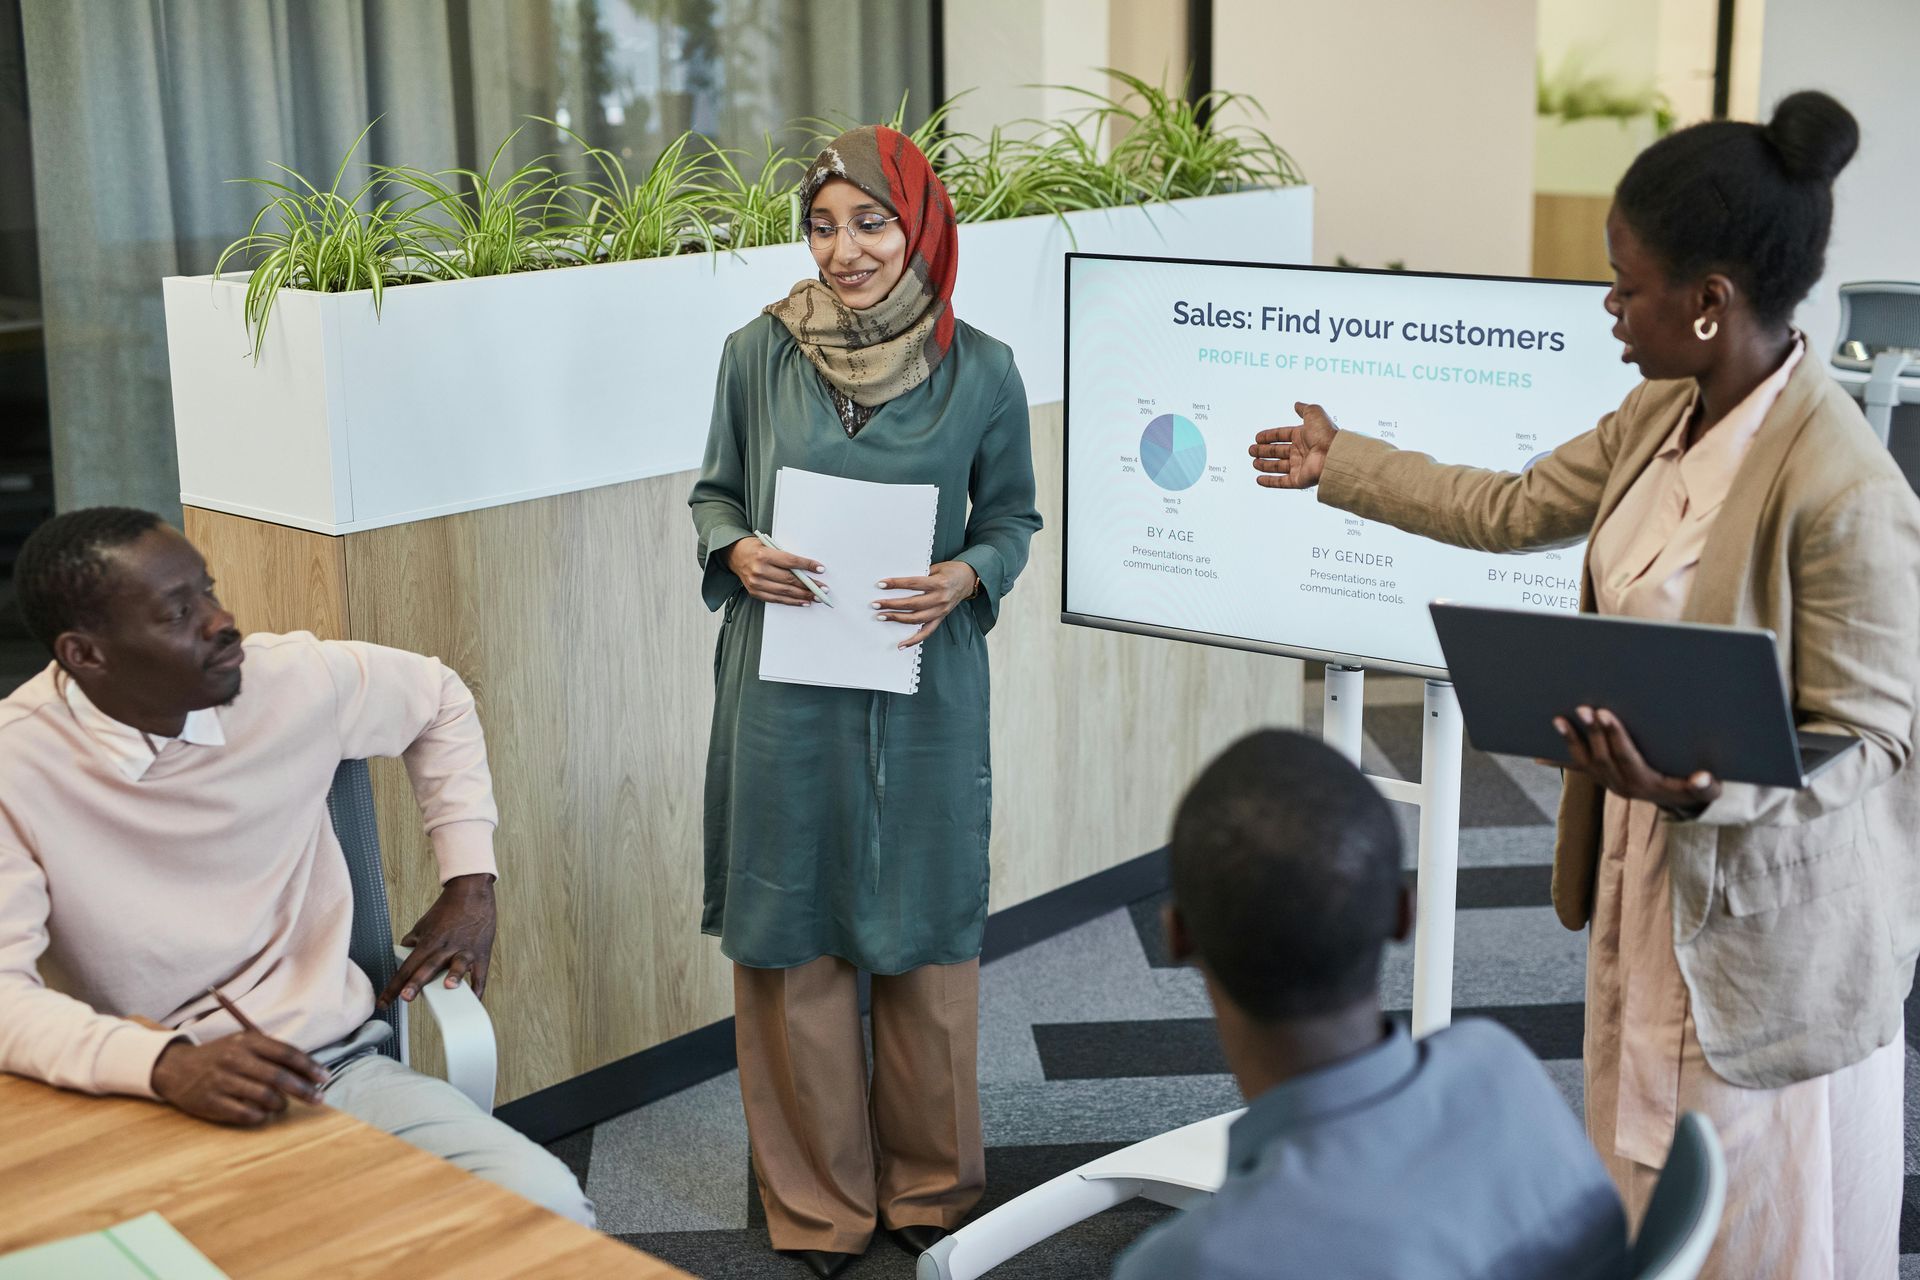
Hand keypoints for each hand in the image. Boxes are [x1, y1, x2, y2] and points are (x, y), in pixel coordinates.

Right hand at [151, 1030, 327, 1125]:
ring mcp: (221, 1081)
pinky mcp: (211, 1103)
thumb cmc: (221, 1056)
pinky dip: (262, 1115)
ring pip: (265, 1097)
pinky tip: (265, 1113)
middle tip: (319, 1098)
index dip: (309, 1066)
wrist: (176, 1068)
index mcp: (246, 1041)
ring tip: (283, 1105)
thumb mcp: (244, 1043)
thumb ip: (272, 1053)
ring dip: (282, 1104)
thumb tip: (308, 1071)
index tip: (325, 1078)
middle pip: (279, 1077)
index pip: (287, 1053)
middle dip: (304, 1089)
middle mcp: (234, 1059)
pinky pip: (246, 1113)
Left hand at [382, 873, 496, 1004]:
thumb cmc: (448, 908)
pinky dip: (478, 987)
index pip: (406, 967)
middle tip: (406, 997)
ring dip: (453, 976)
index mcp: (428, 942)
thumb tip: (403, 952)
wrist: (471, 891)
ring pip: (457, 965)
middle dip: (416, 983)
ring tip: (449, 986)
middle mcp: (445, 947)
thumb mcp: (424, 923)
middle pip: (428, 967)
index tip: (383, 1002)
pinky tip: (475, 999)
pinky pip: (480, 973)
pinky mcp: (481, 952)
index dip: (393, 986)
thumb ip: (413, 940)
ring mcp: (464, 949)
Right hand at [727, 537, 824, 606]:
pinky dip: (792, 601)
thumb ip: (785, 556)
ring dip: (803, 596)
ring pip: (785, 592)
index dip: (807, 566)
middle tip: (823, 588)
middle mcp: (759, 570)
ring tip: (816, 597)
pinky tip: (803, 601)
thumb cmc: (755, 548)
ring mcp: (756, 583)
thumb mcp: (770, 546)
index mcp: (763, 555)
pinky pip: (777, 599)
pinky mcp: (755, 593)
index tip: (820, 569)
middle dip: (809, 585)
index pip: (791, 562)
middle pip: (790, 580)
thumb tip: (807, 568)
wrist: (734, 555)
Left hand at [874, 561, 977, 647]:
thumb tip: (897, 581)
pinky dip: (913, 640)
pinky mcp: (940, 619)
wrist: (969, 579)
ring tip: (882, 617)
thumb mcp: (936, 567)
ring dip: (897, 619)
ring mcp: (940, 611)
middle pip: (912, 604)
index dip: (896, 584)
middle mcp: (940, 599)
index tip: (881, 584)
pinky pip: (926, 632)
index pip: (912, 584)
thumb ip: (919, 575)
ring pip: (916, 619)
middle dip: (891, 604)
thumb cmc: (950, 571)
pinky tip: (901, 644)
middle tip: (875, 604)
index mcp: (938, 583)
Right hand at [1248, 402, 1338, 488]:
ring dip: (1265, 464)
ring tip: (1254, 462)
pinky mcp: (1299, 480)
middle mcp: (1302, 452)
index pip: (1282, 435)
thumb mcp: (1314, 413)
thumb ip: (1304, 409)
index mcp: (1304, 436)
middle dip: (1264, 450)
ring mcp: (1300, 466)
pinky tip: (1259, 479)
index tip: (1258, 437)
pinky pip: (1281, 482)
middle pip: (1278, 451)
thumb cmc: (1326, 434)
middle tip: (1252, 450)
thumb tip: (1297, 404)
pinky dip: (1269, 481)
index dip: (1270, 436)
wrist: (1333, 455)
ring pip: (1278, 466)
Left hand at [1554, 706, 1721, 815]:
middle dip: (1591, 731)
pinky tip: (1537, 754)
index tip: (1605, 714)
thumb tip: (1705, 778)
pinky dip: (1558, 761)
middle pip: (1602, 756)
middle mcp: (1620, 784)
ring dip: (1570, 740)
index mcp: (1643, 782)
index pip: (1625, 756)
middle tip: (1583, 708)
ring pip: (1585, 761)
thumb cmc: (1696, 789)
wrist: (1680, 803)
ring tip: (1557, 720)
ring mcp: (1607, 781)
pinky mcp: (1601, 778)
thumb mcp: (1705, 790)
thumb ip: (1705, 785)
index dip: (1614, 735)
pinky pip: (1577, 769)